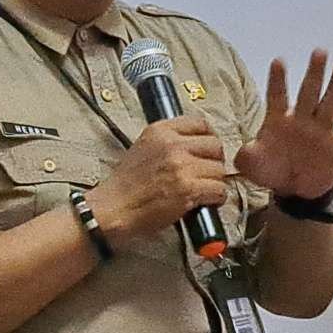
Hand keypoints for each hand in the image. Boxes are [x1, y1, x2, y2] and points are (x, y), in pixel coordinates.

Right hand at [83, 114, 227, 249]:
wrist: (112, 208)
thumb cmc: (125, 186)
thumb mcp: (143, 149)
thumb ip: (168, 142)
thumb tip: (195, 147)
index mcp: (160, 131)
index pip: (200, 123)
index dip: (208, 138)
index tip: (207, 150)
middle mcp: (172, 144)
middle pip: (215, 145)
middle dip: (215, 161)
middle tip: (207, 173)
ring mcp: (181, 166)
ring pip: (219, 170)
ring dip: (215, 182)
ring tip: (203, 190)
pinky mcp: (188, 188)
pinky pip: (219, 190)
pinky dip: (216, 198)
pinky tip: (205, 202)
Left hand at [230, 51, 332, 200]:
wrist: (293, 189)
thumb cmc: (271, 169)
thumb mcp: (253, 166)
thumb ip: (247, 157)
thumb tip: (243, 153)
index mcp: (278, 121)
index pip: (277, 96)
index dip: (278, 80)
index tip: (278, 61)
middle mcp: (301, 121)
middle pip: (308, 93)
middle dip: (314, 73)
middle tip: (319, 51)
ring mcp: (320, 133)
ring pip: (329, 106)